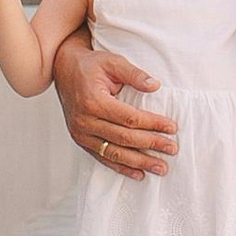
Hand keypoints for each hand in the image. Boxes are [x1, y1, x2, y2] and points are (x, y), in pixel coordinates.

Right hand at [54, 30, 178, 179]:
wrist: (63, 69)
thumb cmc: (89, 66)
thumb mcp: (113, 62)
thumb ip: (134, 74)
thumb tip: (155, 86)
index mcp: (94, 101)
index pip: (129, 118)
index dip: (153, 124)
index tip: (172, 127)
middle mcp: (85, 121)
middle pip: (124, 138)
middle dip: (151, 144)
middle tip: (172, 148)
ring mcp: (81, 134)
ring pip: (114, 153)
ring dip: (139, 162)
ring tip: (161, 167)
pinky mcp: (80, 140)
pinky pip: (103, 158)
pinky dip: (121, 168)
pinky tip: (139, 173)